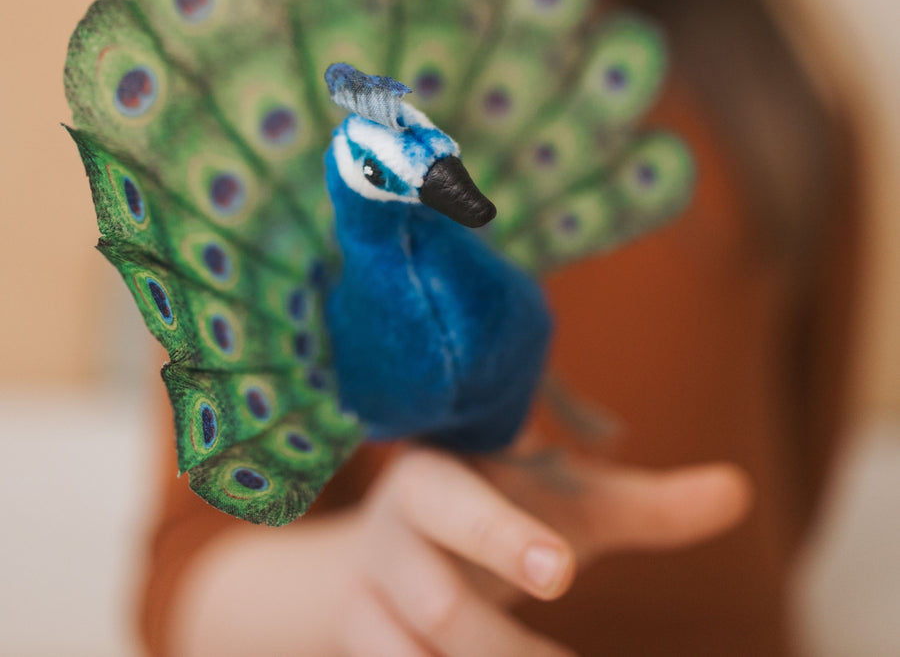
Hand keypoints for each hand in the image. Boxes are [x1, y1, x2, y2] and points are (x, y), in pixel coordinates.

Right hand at [339, 445, 751, 656]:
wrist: (393, 545)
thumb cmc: (500, 514)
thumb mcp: (565, 507)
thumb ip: (646, 506)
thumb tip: (741, 491)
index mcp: (440, 477)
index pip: (459, 500)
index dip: (504, 535)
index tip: (562, 570)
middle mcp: (395, 536)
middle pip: (436, 599)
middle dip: (498, 641)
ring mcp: (367, 596)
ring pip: (410, 654)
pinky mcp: (359, 640)